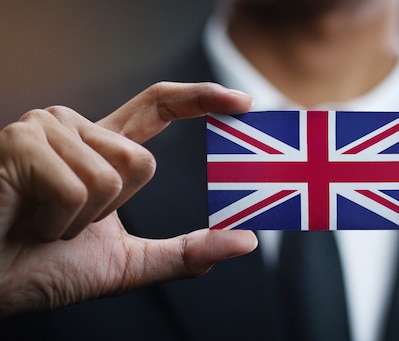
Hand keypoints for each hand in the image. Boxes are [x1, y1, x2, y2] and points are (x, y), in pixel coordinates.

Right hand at [0, 82, 256, 315]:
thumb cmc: (42, 268)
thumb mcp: (128, 263)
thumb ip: (186, 252)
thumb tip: (245, 240)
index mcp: (100, 148)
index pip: (158, 106)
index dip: (201, 98)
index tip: (242, 102)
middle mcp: (74, 128)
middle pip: (143, 161)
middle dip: (112, 211)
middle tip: (65, 224)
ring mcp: (45, 129)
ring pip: (114, 175)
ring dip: (82, 220)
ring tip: (41, 222)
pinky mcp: (21, 141)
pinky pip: (78, 187)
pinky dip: (58, 223)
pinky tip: (25, 220)